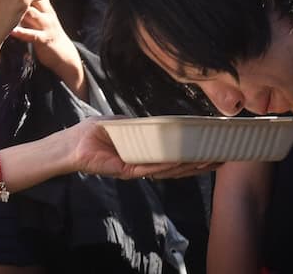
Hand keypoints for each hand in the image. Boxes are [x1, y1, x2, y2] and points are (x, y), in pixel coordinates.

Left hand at [10, 0, 85, 96]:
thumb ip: (37, 5)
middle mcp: (46, 14)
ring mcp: (46, 26)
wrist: (64, 54)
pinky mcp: (44, 39)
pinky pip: (31, 34)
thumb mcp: (46, 17)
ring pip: (31, 14)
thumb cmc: (49, 34)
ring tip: (2, 5)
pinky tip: (11, 31)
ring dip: (18, 10)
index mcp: (46, 8)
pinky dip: (21, 32)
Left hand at [64, 119, 220, 178]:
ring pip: (167, 169)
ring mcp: (135, 168)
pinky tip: (180, 162)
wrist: (71, 143)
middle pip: (176, 166)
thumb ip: (139, 125)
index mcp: (143, 153)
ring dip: (187, 165)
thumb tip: (154, 122)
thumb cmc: (92, 132)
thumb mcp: (122, 124)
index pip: (172, 156)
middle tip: (221, 158)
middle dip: (198, 163)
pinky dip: (165, 165)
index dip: (192, 155)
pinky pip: (149, 168)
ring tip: (207, 160)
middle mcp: (142, 163)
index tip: (213, 151)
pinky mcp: (125, 171)